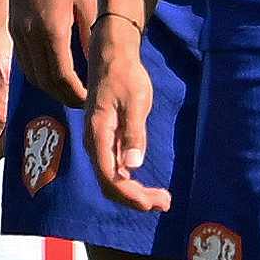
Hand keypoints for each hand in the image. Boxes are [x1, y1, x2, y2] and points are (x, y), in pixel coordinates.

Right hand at [13, 0, 99, 106]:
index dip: (76, 94)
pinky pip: (23, 63)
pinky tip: (53, 72)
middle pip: (45, 82)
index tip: (89, 98)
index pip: (62, 77)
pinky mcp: (11, 29)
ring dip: (50, 88)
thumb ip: (91, 34)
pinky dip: (38, 74)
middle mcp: (30, 36)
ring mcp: (18, 33)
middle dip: (64, 96)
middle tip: (82, 100)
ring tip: (69, 90)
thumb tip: (98, 62)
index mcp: (52, 29)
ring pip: (32, 75)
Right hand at [87, 13, 169, 212]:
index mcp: (98, 136)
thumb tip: (132, 166)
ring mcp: (100, 143)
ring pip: (113, 179)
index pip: (110, 178)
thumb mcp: (135, 102)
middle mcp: (94, 144)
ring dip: (135, 192)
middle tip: (165, 203)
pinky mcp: (107, 140)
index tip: (154, 203)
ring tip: (161, 199)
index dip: (131, 196)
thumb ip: (134, 133)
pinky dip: (132, 180)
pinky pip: (116, 169)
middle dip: (136, 199)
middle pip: (110, 184)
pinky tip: (146, 183)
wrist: (112, 56)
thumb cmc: (125, 76)